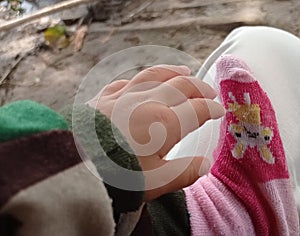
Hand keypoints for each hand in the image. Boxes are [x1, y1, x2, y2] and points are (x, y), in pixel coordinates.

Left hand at [87, 65, 224, 200]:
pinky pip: (125, 82)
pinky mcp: (103, 98)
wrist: (76, 169)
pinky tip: (141, 81)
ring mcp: (124, 96)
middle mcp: (147, 102)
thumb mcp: (158, 181)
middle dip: (198, 88)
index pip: (196, 109)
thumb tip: (205, 164)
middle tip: (209, 91)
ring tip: (183, 71)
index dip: (211, 108)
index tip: (218, 110)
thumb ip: (185, 172)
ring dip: (172, 72)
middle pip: (180, 86)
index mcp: (165, 123)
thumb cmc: (119, 177)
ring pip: (154, 76)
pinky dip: (138, 80)